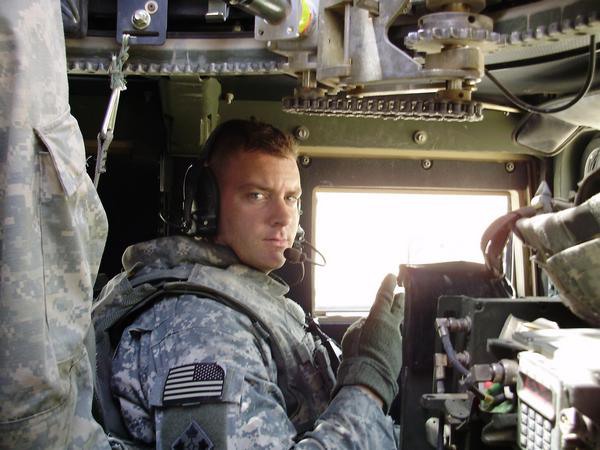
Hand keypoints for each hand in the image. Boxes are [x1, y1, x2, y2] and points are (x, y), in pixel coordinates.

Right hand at [332, 274, 402, 412]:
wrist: (370, 378)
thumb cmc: (357, 355)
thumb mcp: (351, 335)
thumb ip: (360, 325)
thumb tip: (366, 324)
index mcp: (378, 317)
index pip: (384, 296)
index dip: (388, 285)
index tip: (392, 276)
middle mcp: (391, 326)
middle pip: (398, 308)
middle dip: (398, 299)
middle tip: (400, 293)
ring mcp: (397, 339)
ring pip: (394, 327)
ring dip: (390, 324)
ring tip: (384, 325)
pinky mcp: (399, 352)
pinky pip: (392, 341)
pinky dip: (387, 341)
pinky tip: (379, 348)